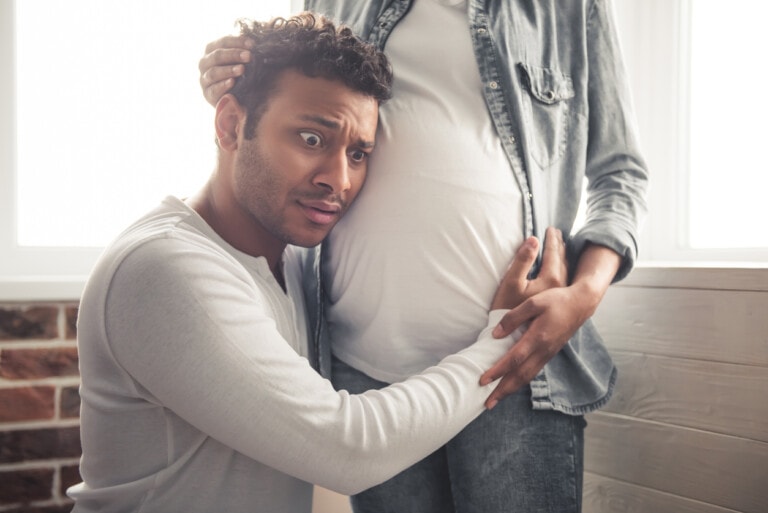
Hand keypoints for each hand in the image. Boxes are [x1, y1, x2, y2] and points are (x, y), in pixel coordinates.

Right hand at [199, 35, 253, 105]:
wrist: (238, 99)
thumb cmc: (240, 76)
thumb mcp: (242, 61)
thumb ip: (244, 52)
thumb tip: (253, 42)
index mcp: (212, 50)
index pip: (223, 42)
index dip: (237, 41)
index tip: (252, 44)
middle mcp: (205, 63)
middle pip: (217, 56)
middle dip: (234, 54)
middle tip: (249, 56)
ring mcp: (204, 79)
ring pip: (213, 72)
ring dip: (228, 70)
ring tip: (242, 69)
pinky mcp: (208, 95)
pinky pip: (214, 90)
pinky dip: (223, 85)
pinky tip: (232, 82)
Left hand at [481, 240, 620, 408]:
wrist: (580, 305)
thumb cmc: (556, 301)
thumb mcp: (533, 302)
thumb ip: (513, 318)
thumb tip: (495, 335)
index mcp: (538, 337)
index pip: (514, 359)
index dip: (498, 371)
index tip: (483, 380)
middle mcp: (544, 350)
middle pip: (521, 376)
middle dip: (503, 391)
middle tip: (487, 403)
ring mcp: (548, 354)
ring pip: (528, 377)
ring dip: (511, 390)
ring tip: (496, 399)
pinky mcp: (549, 354)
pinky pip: (533, 372)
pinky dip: (520, 381)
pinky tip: (511, 385)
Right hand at [491, 227, 567, 310]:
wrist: (512, 335)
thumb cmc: (507, 307)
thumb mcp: (511, 282)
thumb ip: (522, 260)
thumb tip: (533, 240)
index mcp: (550, 279)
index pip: (553, 254)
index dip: (551, 240)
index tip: (551, 228)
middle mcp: (559, 287)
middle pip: (562, 261)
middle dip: (559, 246)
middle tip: (558, 234)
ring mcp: (560, 296)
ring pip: (565, 271)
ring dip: (563, 257)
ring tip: (561, 247)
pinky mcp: (556, 304)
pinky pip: (564, 280)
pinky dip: (563, 269)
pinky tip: (561, 270)